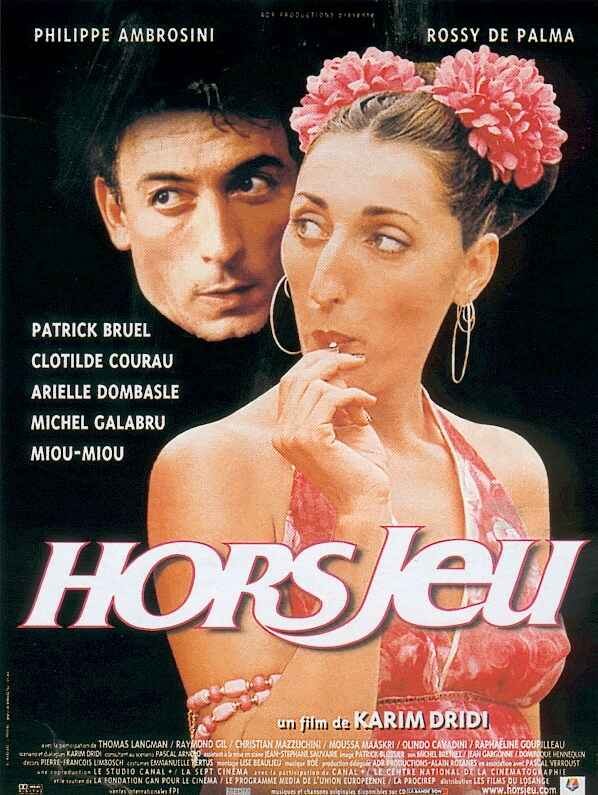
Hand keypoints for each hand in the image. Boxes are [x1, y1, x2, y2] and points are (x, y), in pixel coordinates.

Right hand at [272, 350, 391, 521]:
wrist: (366, 500)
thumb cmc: (359, 466)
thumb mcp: (342, 425)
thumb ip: (332, 399)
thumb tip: (334, 370)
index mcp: (284, 431)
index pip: (289, 383)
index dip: (312, 363)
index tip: (339, 356)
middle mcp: (282, 433)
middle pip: (299, 378)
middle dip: (329, 363)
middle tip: (357, 360)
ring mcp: (292, 436)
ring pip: (316, 386)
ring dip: (348, 389)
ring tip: (364, 405)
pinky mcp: (311, 438)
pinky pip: (331, 398)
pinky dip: (354, 397)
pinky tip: (367, 410)